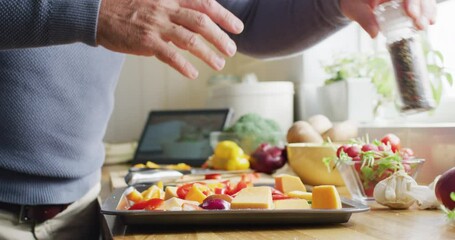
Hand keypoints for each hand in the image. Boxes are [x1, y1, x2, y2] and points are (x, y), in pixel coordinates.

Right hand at [97, 0, 243, 78]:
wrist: (98, 12)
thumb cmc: (128, 8)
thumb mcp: (155, 3)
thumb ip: (176, 15)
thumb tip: (195, 34)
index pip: (205, 4)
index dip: (224, 16)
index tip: (238, 28)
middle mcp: (166, 8)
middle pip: (202, 22)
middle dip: (221, 37)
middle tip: (231, 50)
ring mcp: (156, 25)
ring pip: (190, 40)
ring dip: (208, 53)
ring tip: (219, 64)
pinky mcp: (146, 41)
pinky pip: (170, 55)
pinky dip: (183, 65)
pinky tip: (193, 74)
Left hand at [339, 0, 436, 37]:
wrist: (354, 0)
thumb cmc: (353, 1)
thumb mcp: (354, 8)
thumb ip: (364, 18)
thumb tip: (374, 33)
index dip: (412, 1)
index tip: (412, 14)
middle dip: (422, 8)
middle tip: (421, 25)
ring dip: (427, 10)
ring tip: (424, 25)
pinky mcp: (407, 0)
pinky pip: (421, 2)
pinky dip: (426, 11)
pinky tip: (428, 21)